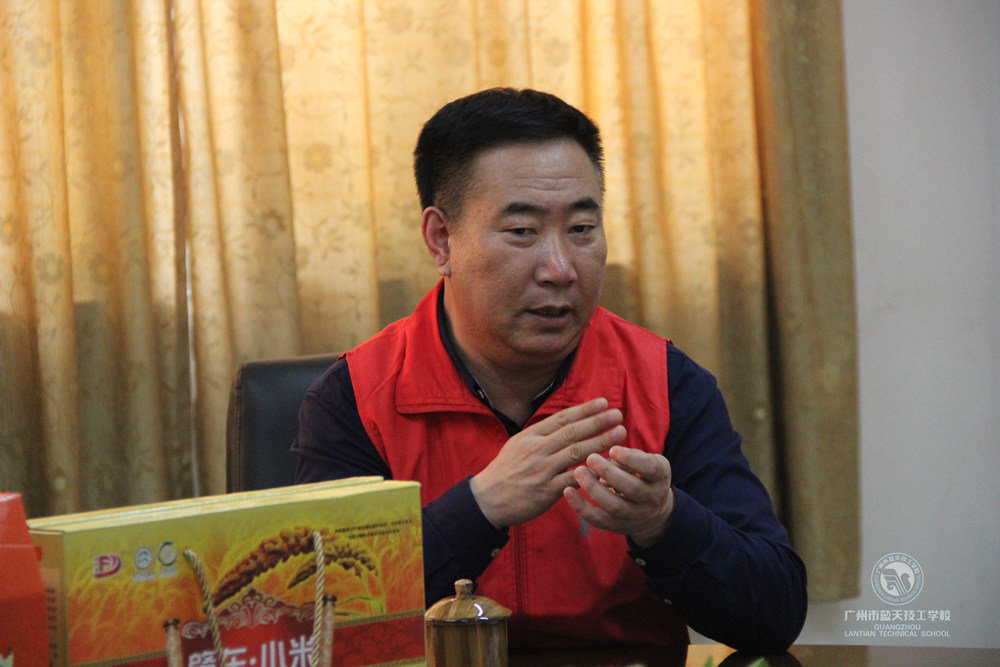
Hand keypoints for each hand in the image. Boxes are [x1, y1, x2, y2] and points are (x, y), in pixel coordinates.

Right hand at [471, 398, 626, 528]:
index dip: (584, 410)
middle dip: (597, 422)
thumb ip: (540, 434)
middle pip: (572, 432)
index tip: (603, 402)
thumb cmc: (505, 471)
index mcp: (531, 436)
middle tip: (618, 414)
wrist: (487, 499)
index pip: (562, 418)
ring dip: (600, 442)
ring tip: (619, 433)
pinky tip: (608, 467)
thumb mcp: (518, 444)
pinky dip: (591, 473)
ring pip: (576, 452)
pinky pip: (573, 480)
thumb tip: (564, 421)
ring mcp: (542, 470)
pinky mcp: (546, 490)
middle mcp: (537, 449)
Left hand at [563, 445, 674, 548]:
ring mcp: (635, 515)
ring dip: (594, 489)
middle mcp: (652, 498)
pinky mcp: (617, 526)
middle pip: (632, 489)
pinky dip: (581, 507)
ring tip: (578, 472)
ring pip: (615, 506)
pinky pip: (598, 520)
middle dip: (610, 473)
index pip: (650, 468)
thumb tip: (607, 452)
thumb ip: (630, 456)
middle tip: (590, 458)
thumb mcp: (646, 461)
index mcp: (660, 476)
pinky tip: (567, 491)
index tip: (613, 449)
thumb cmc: (643, 475)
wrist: (653, 511)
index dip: (631, 459)